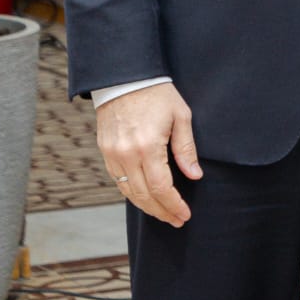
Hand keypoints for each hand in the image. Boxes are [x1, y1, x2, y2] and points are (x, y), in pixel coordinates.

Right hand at [96, 83, 200, 227]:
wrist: (125, 79)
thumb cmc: (158, 94)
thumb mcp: (181, 117)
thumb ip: (186, 149)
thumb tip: (194, 175)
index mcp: (148, 146)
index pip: (161, 187)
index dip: (173, 204)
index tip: (184, 214)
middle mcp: (126, 154)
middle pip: (144, 195)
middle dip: (161, 211)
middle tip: (176, 220)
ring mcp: (112, 154)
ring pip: (128, 192)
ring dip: (146, 206)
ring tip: (163, 213)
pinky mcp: (105, 151)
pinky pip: (117, 180)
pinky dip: (131, 193)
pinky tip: (145, 197)